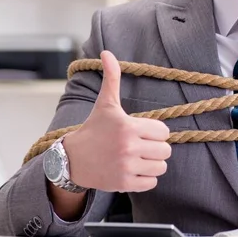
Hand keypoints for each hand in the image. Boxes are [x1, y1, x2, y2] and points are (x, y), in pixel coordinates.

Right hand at [62, 50, 171, 192]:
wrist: (72, 159)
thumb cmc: (94, 128)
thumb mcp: (105, 103)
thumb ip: (112, 78)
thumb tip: (107, 52)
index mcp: (128, 126)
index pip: (164, 131)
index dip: (155, 131)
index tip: (143, 131)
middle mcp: (128, 147)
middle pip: (165, 150)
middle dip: (156, 147)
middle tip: (142, 145)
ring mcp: (126, 167)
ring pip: (161, 167)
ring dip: (153, 163)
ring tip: (138, 157)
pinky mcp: (124, 184)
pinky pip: (151, 182)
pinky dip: (146, 178)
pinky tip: (133, 169)